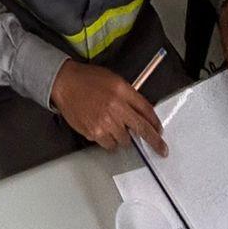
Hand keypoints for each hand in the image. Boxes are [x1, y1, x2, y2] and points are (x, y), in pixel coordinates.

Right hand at [50, 61, 166, 155]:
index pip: (146, 110)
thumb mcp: (114, 79)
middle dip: (154, 142)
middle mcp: (116, 107)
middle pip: (141, 129)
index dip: (156, 123)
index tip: (160, 131)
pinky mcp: (94, 132)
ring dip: (123, 137)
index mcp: (122, 91)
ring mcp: (105, 122)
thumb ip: (129, 95)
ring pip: (125, 141)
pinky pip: (109, 145)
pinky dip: (109, 140)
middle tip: (162, 149)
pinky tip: (102, 128)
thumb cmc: (88, 79)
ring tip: (113, 126)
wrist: (65, 83)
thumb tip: (142, 113)